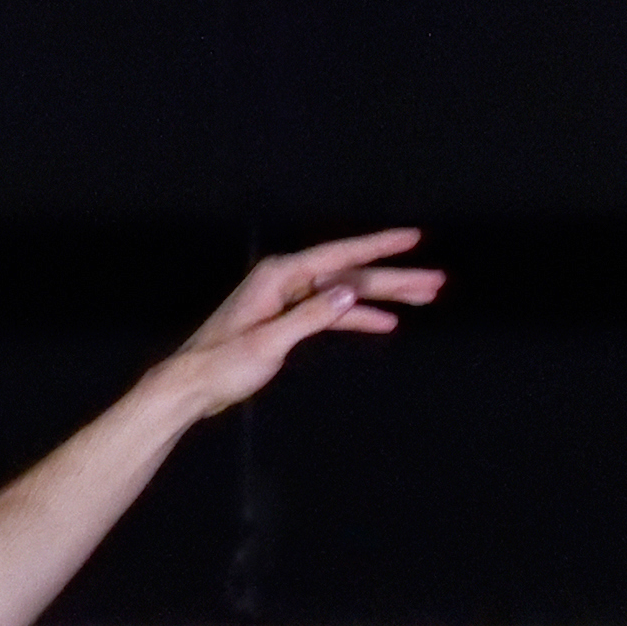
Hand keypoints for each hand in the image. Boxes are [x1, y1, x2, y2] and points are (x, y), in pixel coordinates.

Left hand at [154, 228, 441, 416]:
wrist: (190, 387)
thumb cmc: (220, 365)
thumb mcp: (267, 343)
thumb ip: (310, 316)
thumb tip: (349, 292)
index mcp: (279, 276)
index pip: (339, 255)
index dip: (379, 246)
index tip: (413, 238)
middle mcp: (286, 280)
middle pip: (350, 274)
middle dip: (395, 277)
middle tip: (435, 282)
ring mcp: (287, 299)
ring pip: (346, 293)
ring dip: (384, 297)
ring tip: (423, 297)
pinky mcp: (287, 320)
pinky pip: (331, 312)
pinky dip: (357, 317)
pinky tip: (385, 322)